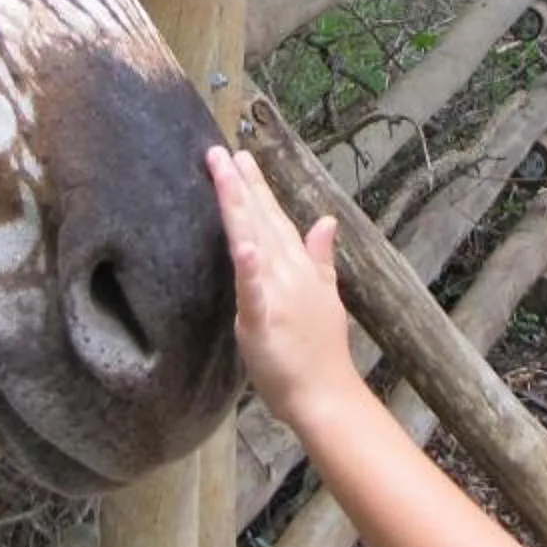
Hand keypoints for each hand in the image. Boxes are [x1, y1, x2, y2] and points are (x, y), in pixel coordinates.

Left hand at [204, 142, 364, 429]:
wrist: (327, 395)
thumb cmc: (320, 351)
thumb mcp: (324, 295)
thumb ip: (320, 257)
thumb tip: (326, 220)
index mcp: (298, 267)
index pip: (275, 218)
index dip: (257, 187)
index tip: (241, 156)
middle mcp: (288, 272)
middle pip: (261, 221)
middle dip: (240, 185)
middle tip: (220, 152)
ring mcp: (277, 293)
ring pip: (254, 242)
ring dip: (239, 208)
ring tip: (225, 175)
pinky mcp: (264, 320)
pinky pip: (253, 290)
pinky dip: (249, 267)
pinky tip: (243, 244)